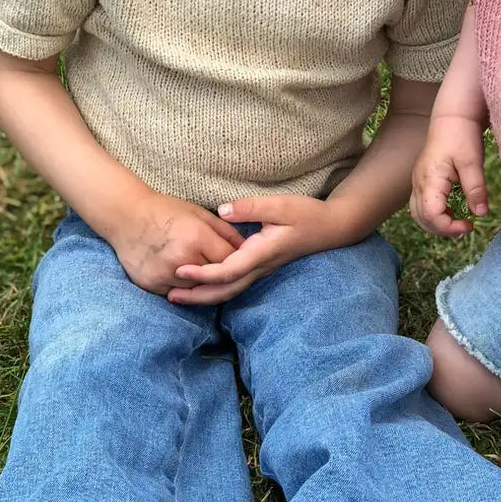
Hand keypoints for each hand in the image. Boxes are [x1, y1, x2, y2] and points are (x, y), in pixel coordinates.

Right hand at [108, 192, 244, 295]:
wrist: (125, 216)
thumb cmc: (165, 211)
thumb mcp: (199, 214)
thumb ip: (226, 232)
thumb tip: (247, 248)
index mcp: (197, 237)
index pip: (230, 260)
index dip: (237, 260)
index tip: (240, 259)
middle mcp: (182, 259)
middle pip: (216, 278)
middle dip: (222, 273)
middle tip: (225, 269)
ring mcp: (165, 274)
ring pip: (198, 289)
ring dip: (203, 283)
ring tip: (200, 268)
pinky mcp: (152, 284)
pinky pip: (178, 293)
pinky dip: (183, 287)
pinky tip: (180, 274)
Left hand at [168, 195, 353, 304]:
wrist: (331, 228)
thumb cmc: (307, 214)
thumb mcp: (280, 205)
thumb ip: (251, 207)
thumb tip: (222, 211)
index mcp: (261, 253)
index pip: (227, 270)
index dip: (202, 274)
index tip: (179, 270)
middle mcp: (260, 267)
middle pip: (225, 290)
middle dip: (197, 295)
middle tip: (169, 295)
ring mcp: (261, 270)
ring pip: (230, 291)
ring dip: (204, 296)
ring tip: (178, 296)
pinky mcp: (261, 267)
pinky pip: (235, 284)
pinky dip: (216, 288)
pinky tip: (201, 286)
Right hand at [410, 115, 487, 236]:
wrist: (452, 116)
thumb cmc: (462, 135)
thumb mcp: (472, 162)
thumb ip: (475, 189)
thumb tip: (480, 214)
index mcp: (430, 180)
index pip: (432, 215)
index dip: (449, 227)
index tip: (470, 226)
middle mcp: (419, 183)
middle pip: (422, 219)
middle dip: (443, 229)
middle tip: (466, 228)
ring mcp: (418, 182)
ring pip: (419, 214)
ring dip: (437, 224)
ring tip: (459, 224)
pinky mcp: (423, 180)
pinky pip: (422, 205)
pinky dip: (435, 215)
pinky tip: (453, 213)